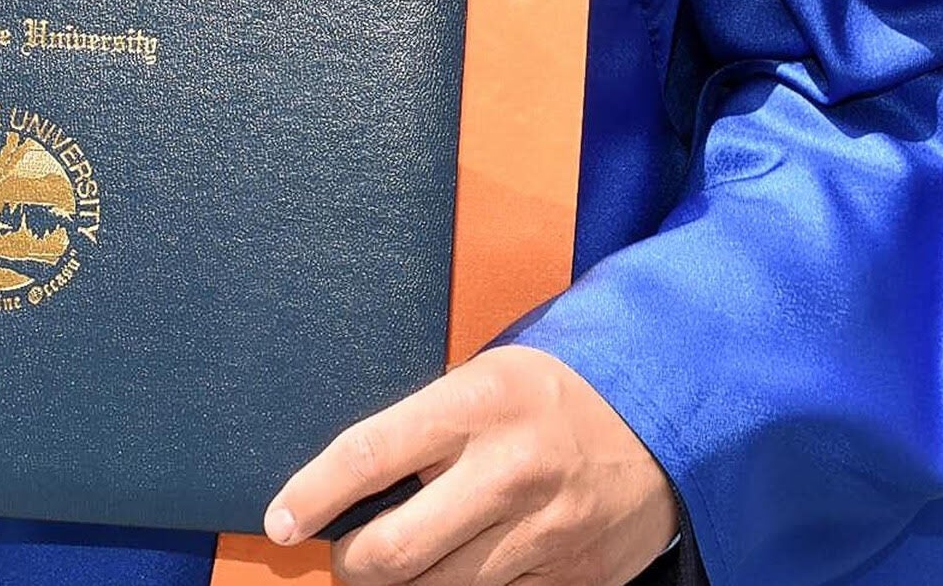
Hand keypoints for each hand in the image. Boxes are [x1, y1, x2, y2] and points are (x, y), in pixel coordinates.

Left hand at [264, 345, 677, 585]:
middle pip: (396, 549)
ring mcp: (542, 534)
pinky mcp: (571, 581)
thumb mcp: (485, 377)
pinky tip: (455, 572)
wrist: (662, 422)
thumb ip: (425, 425)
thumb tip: (351, 479)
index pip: (368, 454)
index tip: (280, 519)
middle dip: (352, 561)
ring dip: (403, 585)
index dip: (312, 494)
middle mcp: (507, 472)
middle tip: (342, 551)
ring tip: (397, 562)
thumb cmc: (551, 394)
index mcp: (477, 403)